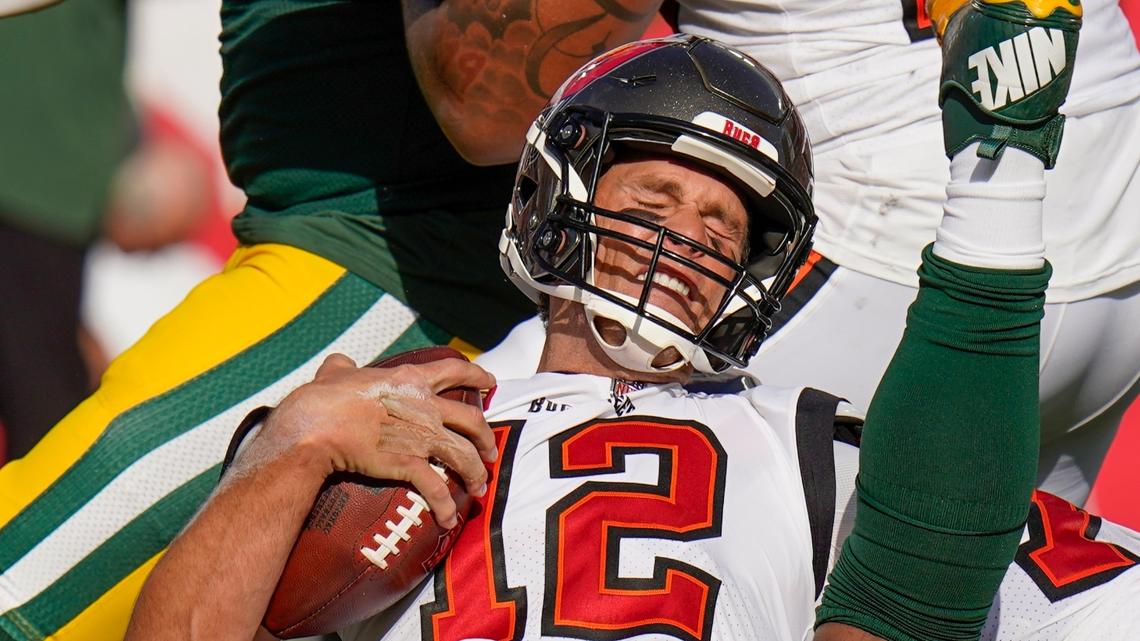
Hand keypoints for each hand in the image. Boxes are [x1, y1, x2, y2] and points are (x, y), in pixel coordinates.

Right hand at [231, 353, 496, 527]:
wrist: (313, 428)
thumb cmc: (321, 400)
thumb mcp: (334, 372)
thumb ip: (343, 367)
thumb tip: (340, 363)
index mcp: (409, 379)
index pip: (454, 370)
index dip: (477, 376)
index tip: (491, 382)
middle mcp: (424, 406)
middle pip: (472, 419)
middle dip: (486, 437)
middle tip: (489, 450)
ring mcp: (420, 435)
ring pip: (465, 455)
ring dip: (476, 473)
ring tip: (479, 487)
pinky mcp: (409, 464)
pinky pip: (438, 489)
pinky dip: (447, 507)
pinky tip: (449, 520)